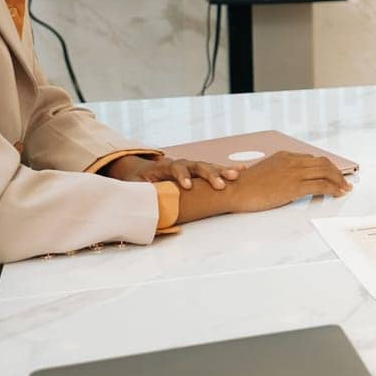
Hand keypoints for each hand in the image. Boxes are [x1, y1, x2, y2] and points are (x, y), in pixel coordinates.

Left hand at [105, 154, 237, 189]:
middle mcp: (181, 164)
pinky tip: (242, 170)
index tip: (187, 187)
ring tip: (236, 175)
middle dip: (209, 174)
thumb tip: (135, 211)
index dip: (181, 177)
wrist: (140, 170)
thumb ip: (137, 196)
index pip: (175, 169)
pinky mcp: (199, 172)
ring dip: (222, 171)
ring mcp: (191, 166)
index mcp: (164, 167)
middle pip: (197, 166)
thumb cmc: (137, 183)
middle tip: (219, 183)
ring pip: (208, 166)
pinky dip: (227, 170)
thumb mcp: (133, 188)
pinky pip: (214, 170)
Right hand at [178, 152, 350, 223]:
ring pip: (326, 172)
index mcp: (285, 156)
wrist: (234, 191)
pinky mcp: (294, 186)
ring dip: (339, 180)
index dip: (325, 167)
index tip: (332, 174)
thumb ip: (280, 172)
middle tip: (344, 181)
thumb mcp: (265, 172)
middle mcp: (291, 161)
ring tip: (344, 188)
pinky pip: (321, 185)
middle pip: (323, 163)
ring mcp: (293, 173)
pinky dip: (333, 188)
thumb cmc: (245, 186)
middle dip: (336, 173)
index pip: (312, 159)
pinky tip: (338, 193)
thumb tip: (290, 182)